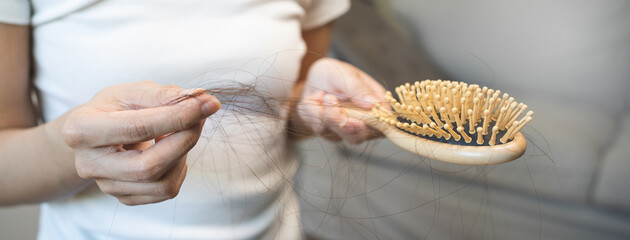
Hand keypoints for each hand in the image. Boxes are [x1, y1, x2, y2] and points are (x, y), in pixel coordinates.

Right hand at [61, 81, 219, 204]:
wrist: (95, 132)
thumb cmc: (114, 107)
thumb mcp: (132, 91)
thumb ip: (163, 95)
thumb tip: (202, 100)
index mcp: (81, 129)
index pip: (137, 128)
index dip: (177, 117)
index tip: (207, 105)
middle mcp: (89, 164)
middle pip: (149, 166)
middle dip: (184, 140)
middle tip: (200, 118)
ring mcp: (106, 185)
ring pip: (161, 183)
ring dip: (183, 154)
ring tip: (179, 132)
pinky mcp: (124, 197)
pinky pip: (165, 191)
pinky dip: (178, 169)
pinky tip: (170, 150)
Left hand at [296, 58, 386, 143]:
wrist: (313, 80)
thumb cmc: (335, 74)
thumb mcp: (346, 75)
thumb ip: (358, 89)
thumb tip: (374, 104)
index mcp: (376, 105)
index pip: (384, 123)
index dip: (375, 124)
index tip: (360, 117)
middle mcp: (365, 122)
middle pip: (361, 135)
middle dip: (344, 121)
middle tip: (331, 100)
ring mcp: (347, 130)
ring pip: (341, 135)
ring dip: (328, 115)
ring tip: (324, 96)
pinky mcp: (329, 132)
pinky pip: (321, 129)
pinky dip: (315, 113)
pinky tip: (316, 98)